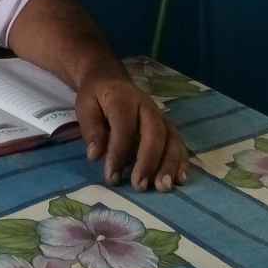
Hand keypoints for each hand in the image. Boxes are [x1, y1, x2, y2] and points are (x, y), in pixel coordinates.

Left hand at [76, 73, 188, 191]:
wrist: (110, 80)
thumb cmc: (96, 98)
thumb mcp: (85, 107)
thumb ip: (91, 130)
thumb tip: (95, 155)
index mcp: (123, 98)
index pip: (124, 127)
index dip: (118, 152)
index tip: (111, 176)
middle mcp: (147, 106)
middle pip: (155, 133)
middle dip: (149, 162)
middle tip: (139, 186)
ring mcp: (161, 116)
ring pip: (172, 140)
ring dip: (169, 165)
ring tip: (163, 187)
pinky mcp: (168, 127)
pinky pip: (180, 144)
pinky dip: (182, 162)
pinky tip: (180, 180)